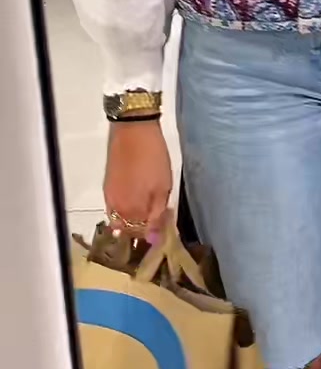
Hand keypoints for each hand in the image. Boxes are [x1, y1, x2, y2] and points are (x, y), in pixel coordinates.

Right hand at [104, 120, 173, 239]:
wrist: (133, 130)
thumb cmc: (153, 158)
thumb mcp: (163, 187)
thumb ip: (157, 214)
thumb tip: (153, 238)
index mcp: (132, 211)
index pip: (142, 234)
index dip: (155, 233)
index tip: (166, 225)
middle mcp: (116, 209)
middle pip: (129, 230)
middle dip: (143, 228)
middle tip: (159, 217)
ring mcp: (109, 197)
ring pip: (120, 220)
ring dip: (133, 220)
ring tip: (148, 209)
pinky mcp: (106, 186)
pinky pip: (114, 208)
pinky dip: (125, 209)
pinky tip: (136, 201)